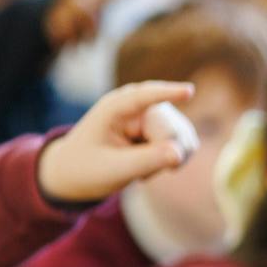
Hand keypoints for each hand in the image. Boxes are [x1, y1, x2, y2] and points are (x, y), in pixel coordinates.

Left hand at [36, 82, 198, 204]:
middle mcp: (138, 105)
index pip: (146, 97)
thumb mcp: (113, 169)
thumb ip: (146, 161)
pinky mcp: (165, 126)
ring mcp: (154, 115)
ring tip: (144, 170)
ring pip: (184, 137)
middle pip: (171, 130)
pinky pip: (186, 144)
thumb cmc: (88, 168)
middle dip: (165, 154)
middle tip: (142, 175)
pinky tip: (154, 165)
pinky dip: (175, 160)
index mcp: (115, 108)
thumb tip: (179, 153)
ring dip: (171, 159)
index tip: (189, 91)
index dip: (168, 94)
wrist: (77, 171)